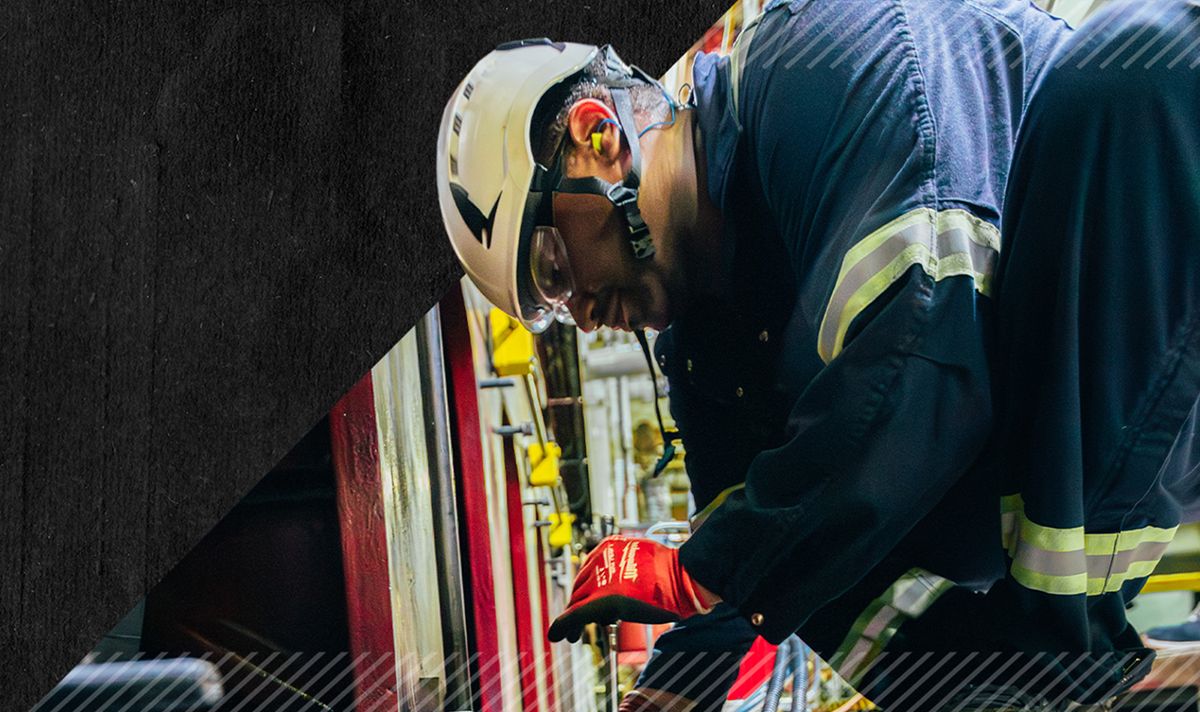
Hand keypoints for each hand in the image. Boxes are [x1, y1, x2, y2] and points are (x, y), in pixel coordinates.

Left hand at [548, 535, 714, 642]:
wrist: (685, 577)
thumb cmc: (671, 570)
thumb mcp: (640, 560)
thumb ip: (623, 568)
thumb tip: (613, 588)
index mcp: (608, 546)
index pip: (587, 573)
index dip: (583, 593)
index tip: (582, 609)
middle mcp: (601, 559)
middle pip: (580, 588)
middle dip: (576, 609)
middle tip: (572, 629)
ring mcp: (602, 579)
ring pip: (577, 602)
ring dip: (572, 620)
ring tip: (572, 635)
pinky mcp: (605, 599)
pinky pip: (577, 613)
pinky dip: (565, 625)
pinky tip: (559, 635)